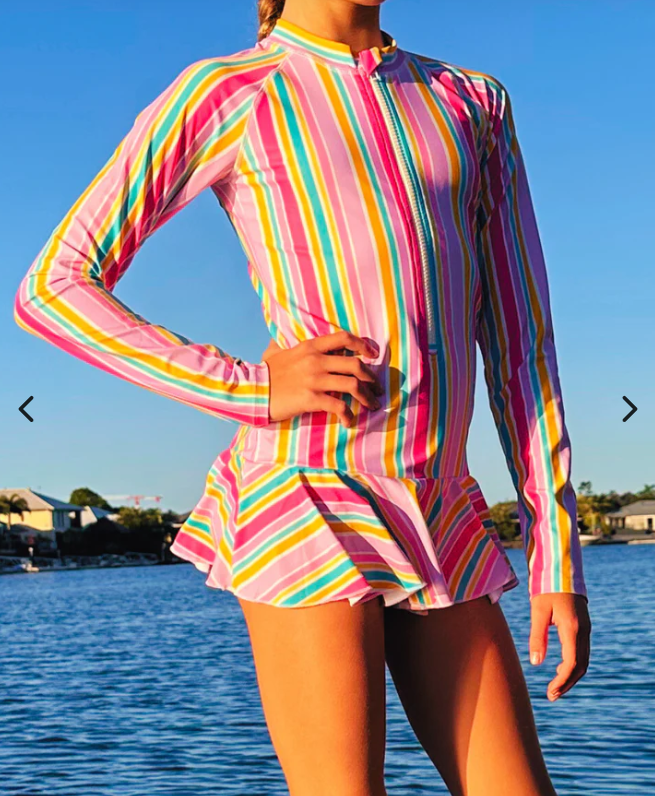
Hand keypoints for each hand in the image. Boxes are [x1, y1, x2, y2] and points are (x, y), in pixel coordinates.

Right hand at [260, 331, 383, 427]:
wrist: (252, 391)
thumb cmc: (265, 374)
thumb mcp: (276, 352)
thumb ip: (285, 345)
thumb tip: (280, 341)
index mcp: (310, 347)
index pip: (343, 338)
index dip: (363, 345)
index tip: (373, 355)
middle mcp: (315, 360)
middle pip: (355, 364)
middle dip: (371, 378)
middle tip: (376, 388)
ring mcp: (314, 380)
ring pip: (353, 385)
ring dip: (367, 397)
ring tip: (372, 405)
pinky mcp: (311, 399)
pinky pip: (339, 406)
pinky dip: (348, 415)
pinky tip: (349, 421)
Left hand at [529, 592, 590, 700]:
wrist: (561, 571)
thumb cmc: (547, 589)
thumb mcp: (538, 611)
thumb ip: (537, 636)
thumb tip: (535, 663)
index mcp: (573, 628)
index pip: (572, 663)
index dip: (562, 681)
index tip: (550, 692)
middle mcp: (584, 631)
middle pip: (581, 666)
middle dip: (567, 683)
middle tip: (552, 696)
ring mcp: (586, 629)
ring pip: (583, 660)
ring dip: (571, 676)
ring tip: (555, 688)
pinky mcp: (584, 627)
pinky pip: (582, 652)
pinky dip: (573, 665)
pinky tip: (559, 668)